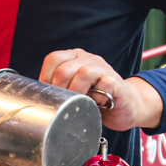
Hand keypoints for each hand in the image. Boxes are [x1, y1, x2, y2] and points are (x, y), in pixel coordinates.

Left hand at [39, 48, 163, 130]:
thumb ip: (59, 87)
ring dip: (77, 92)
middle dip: (59, 89)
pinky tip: (97, 103)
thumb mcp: (73, 89)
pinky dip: (97, 96)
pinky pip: (105, 83)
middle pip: (64, 68)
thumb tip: (39, 94)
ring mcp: (104, 69)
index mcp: (75, 58)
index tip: (49, 94)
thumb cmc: (96, 100)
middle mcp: (89, 59)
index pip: (53, 59)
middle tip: (63, 102)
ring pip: (83, 73)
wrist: (127, 107)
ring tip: (79, 102)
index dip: (46, 78)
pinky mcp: (117, 82)